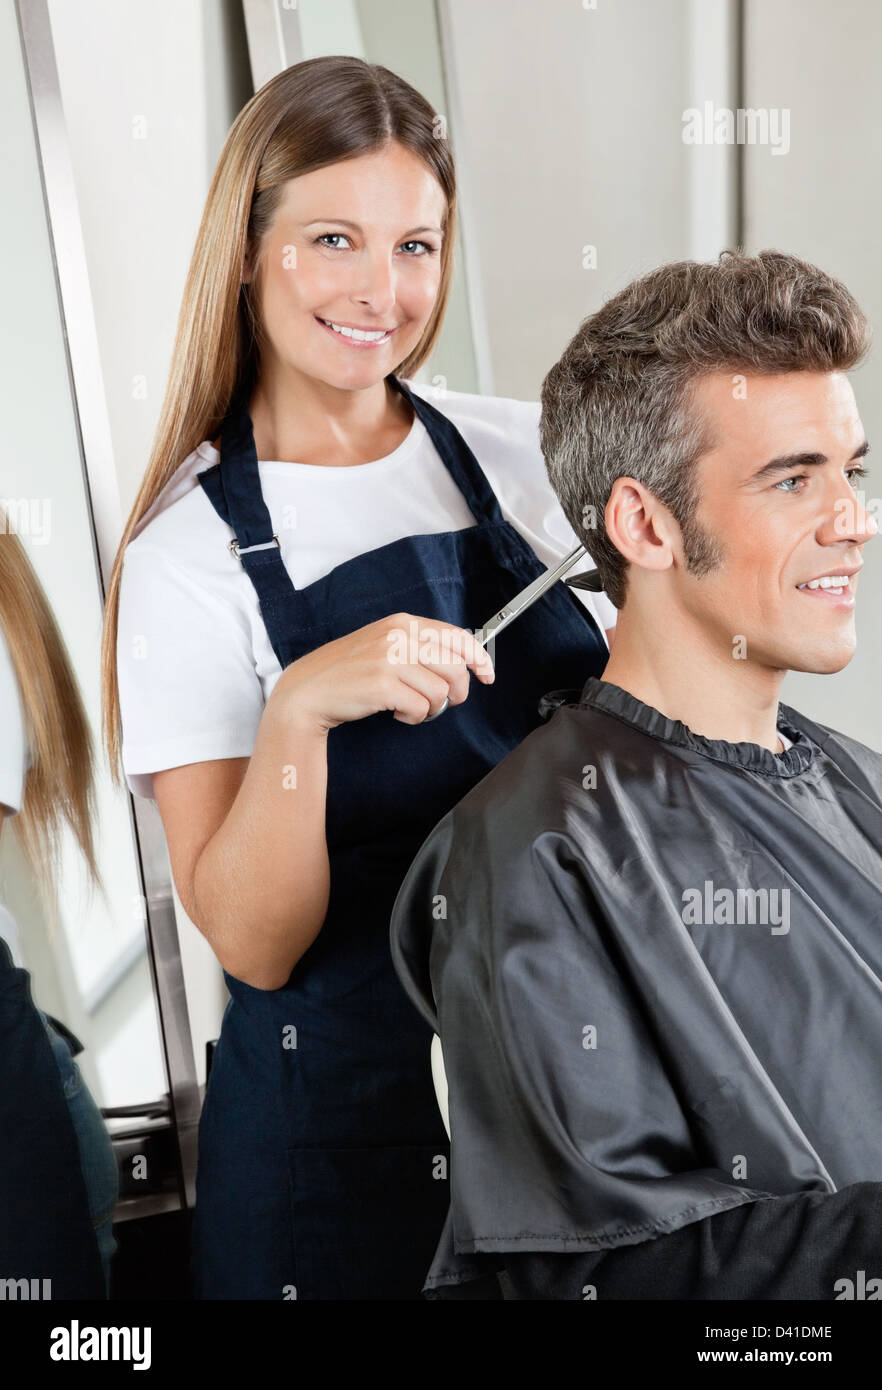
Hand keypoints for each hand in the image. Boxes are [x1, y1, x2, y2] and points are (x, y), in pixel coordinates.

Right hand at [278, 612, 494, 729]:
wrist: (308, 690)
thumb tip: (460, 664)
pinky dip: (414, 716)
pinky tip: (398, 713)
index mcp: (403, 623)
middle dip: (456, 692)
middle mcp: (398, 636)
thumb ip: (418, 647)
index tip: (487, 675)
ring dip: (430, 708)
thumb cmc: (348, 672)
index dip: (478, 658)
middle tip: (442, 703)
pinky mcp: (382, 684)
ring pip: (440, 692)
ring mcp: (390, 659)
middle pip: (455, 667)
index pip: (456, 636)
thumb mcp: (384, 645)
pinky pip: (421, 707)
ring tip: (410, 707)